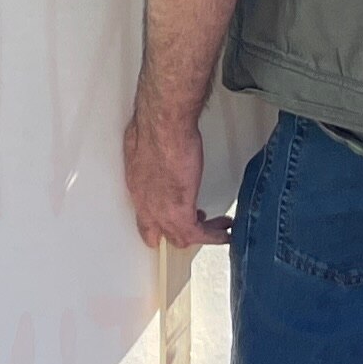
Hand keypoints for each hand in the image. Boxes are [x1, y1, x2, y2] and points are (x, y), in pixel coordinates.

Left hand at [124, 109, 226, 249]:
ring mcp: (161, 211)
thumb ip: (151, 156)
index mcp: (137, 188)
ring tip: (219, 227)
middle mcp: (146, 205)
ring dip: (202, 233)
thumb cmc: (154, 127)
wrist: (163, 126)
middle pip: (163, 233)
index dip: (160, 227)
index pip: (144, 221)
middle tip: (200, 222)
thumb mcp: (145, 144)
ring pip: (181, 237)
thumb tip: (158, 155)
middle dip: (183, 231)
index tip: (172, 225)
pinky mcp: (180, 212)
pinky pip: (198, 234)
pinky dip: (214, 236)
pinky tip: (225, 232)